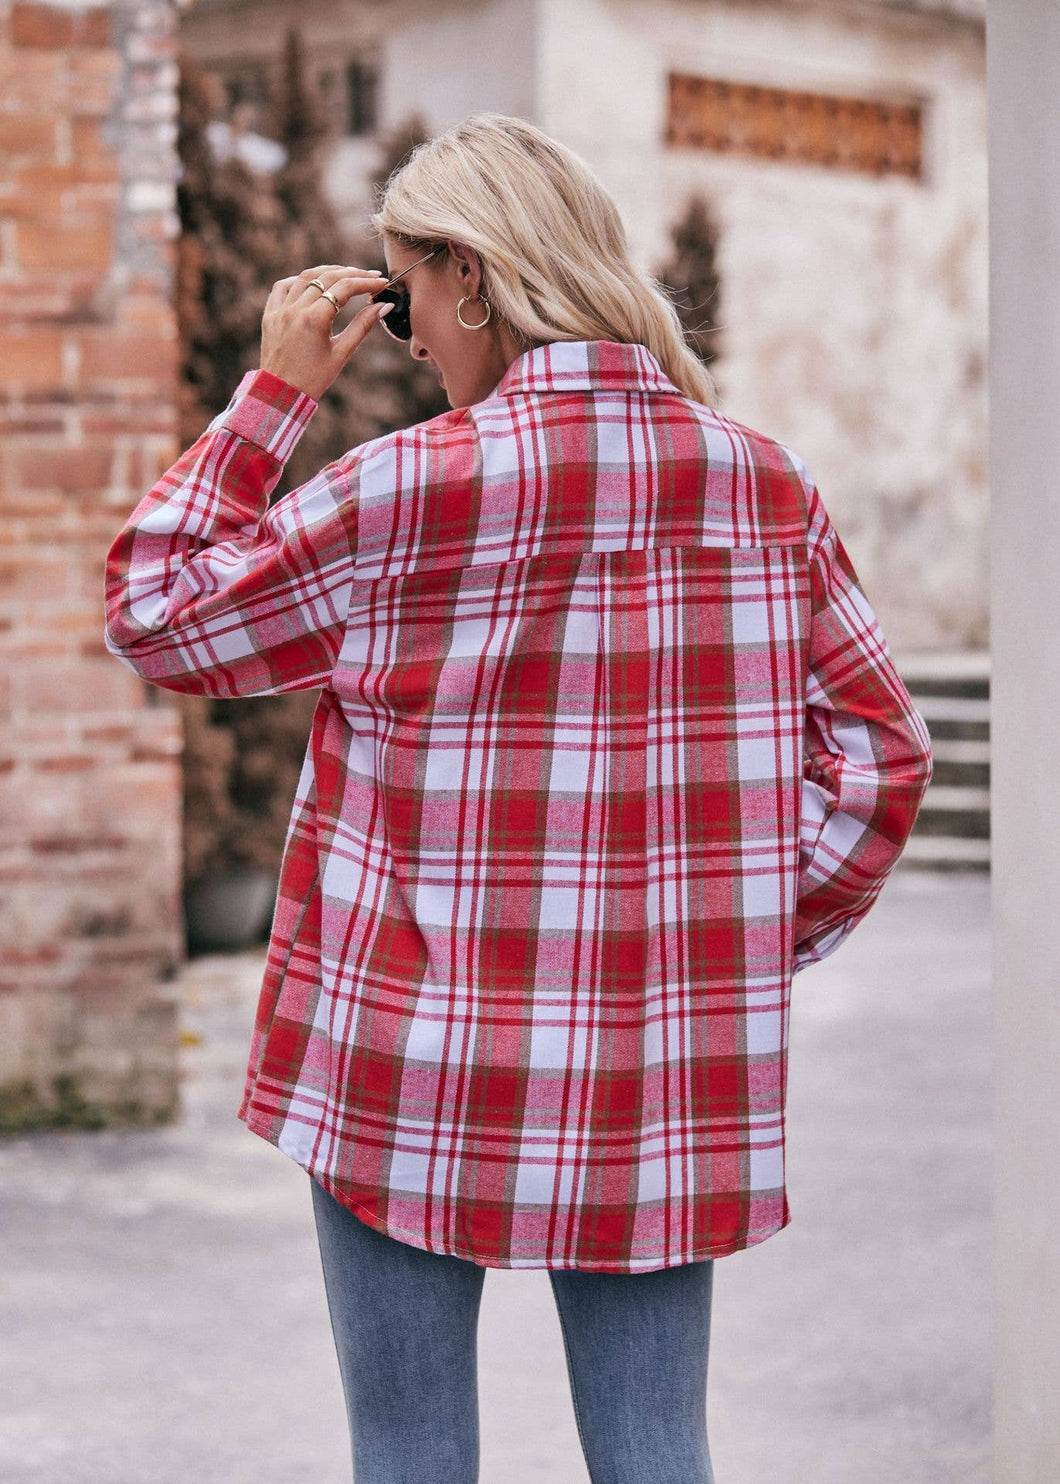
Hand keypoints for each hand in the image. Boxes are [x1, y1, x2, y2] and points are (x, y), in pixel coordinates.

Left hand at [259, 264, 393, 400]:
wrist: (280, 395)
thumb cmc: (314, 379)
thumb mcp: (342, 353)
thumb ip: (363, 326)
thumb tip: (384, 306)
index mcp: (314, 320)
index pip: (344, 288)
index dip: (366, 282)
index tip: (381, 283)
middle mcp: (295, 310)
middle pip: (326, 277)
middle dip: (351, 273)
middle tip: (369, 276)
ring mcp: (279, 310)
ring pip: (304, 277)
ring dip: (327, 272)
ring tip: (345, 275)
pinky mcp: (269, 314)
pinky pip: (282, 287)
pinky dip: (299, 280)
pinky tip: (313, 283)